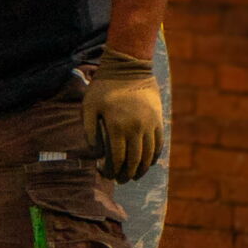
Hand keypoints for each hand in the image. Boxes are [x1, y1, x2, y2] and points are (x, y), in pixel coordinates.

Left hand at [83, 47, 161, 181]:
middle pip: (134, 160)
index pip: (116, 158)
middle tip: (120, 180)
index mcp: (117, 126)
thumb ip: (89, 131)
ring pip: (148, 155)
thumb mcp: (88, 106)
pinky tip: (147, 163)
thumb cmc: (103, 87)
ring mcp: (150, 125)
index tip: (104, 173)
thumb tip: (95, 153)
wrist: (128, 67)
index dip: (111, 170)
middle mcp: (136, 128)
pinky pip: (159, 144)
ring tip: (134, 176)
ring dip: (141, 169)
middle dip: (126, 174)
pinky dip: (153, 157)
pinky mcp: (158, 120)